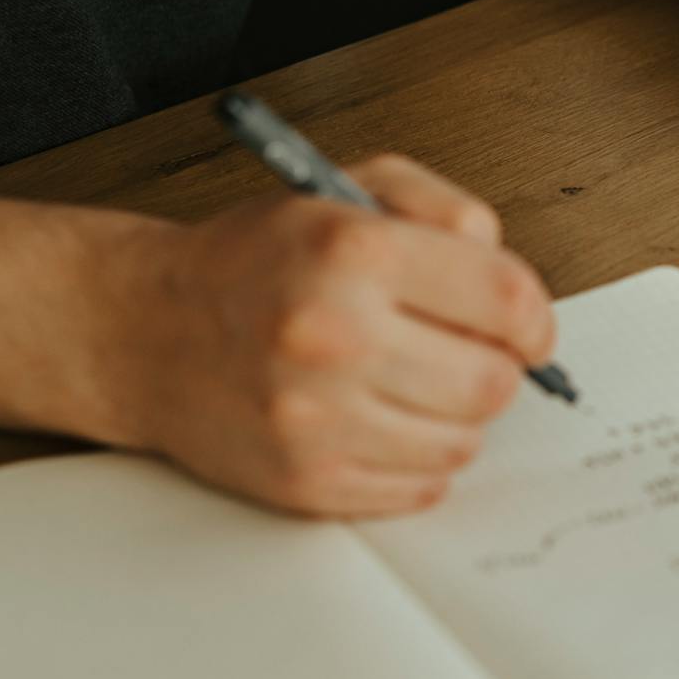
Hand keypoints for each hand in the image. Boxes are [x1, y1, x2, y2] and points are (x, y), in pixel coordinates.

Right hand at [114, 155, 553, 516]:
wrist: (143, 329)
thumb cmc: (253, 260)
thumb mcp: (347, 188)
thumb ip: (447, 213)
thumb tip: (517, 291)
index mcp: (352, 253)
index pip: (505, 301)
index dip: (534, 319)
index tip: (528, 329)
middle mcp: (333, 336)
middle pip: (492, 382)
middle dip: (496, 368)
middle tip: (465, 353)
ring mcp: (315, 418)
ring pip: (462, 443)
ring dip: (457, 417)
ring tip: (414, 384)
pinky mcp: (304, 480)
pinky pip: (419, 489)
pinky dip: (418, 460)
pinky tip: (382, 421)